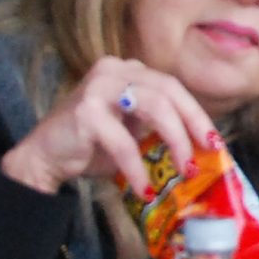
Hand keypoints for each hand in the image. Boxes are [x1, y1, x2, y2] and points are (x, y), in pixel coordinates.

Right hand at [0, 57, 212, 198]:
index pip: (172, 87)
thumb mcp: (133, 133)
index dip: (196, 113)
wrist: (43, 158)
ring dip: (175, 141)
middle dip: (192, 124)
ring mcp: (98, 86)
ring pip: (155, 107)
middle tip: (207, 154)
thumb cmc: (91, 147)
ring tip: (185, 170)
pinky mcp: (86, 111)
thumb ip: (160, 131)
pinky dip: (137, 167)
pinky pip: (124, 141)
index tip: (214, 141)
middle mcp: (115, 70)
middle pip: (169, 90)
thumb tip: (203, 149)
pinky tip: (145, 188)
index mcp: (129, 71)